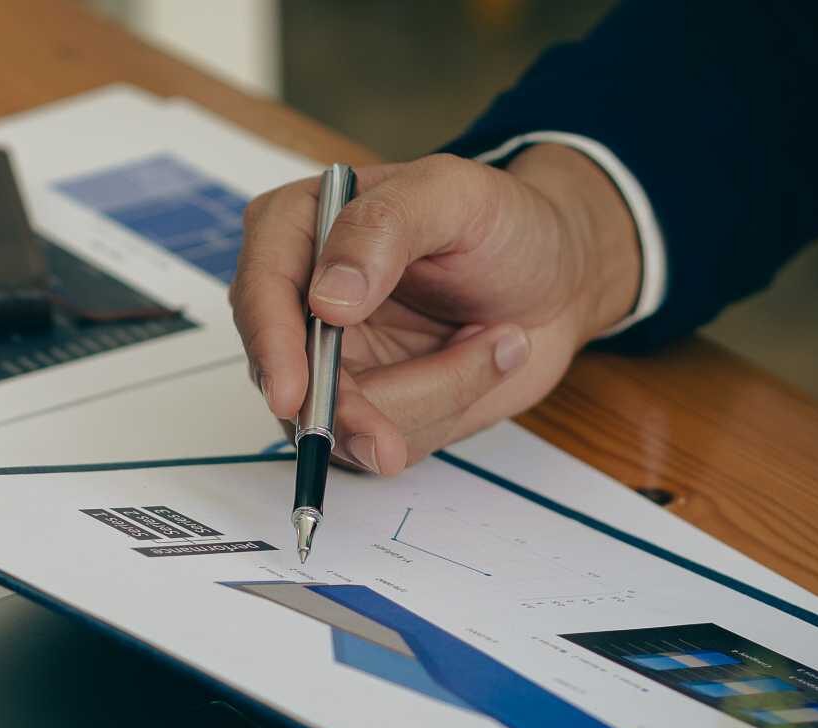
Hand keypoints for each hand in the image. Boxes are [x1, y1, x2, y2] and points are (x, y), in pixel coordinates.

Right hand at [230, 145, 641, 473]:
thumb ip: (384, 226)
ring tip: (494, 343)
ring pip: (339, 423)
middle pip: (290, 377)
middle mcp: (299, 299)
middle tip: (393, 442)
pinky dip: (442, 413)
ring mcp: (328, 360)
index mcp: (299, 229)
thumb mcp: (456, 195)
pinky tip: (479, 363)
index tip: (295, 395)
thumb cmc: (506, 223)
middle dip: (352, 410)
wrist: (558, 279)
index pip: (259, 291)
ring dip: (430, 398)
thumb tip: (326, 300)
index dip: (273, 348)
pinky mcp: (364, 406)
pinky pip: (381, 443)